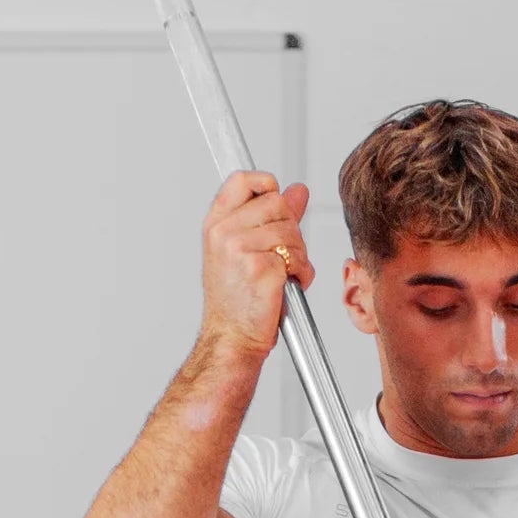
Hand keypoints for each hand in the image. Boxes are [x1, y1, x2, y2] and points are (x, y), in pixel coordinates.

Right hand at [198, 169, 312, 359]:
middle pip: (277, 204)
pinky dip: (301, 274)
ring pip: (291, 232)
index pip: (244, 180)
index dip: (268, 187)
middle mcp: (224, 233)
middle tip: (281, 255)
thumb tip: (298, 191)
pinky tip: (287, 286)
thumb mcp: (245, 250)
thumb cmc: (237, 301)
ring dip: (297, 255)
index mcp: (216, 224)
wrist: (232, 338)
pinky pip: (297, 257)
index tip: (275, 209)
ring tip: (283, 275)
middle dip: (290, 230)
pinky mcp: (262, 268)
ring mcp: (240, 249)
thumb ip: (272, 216)